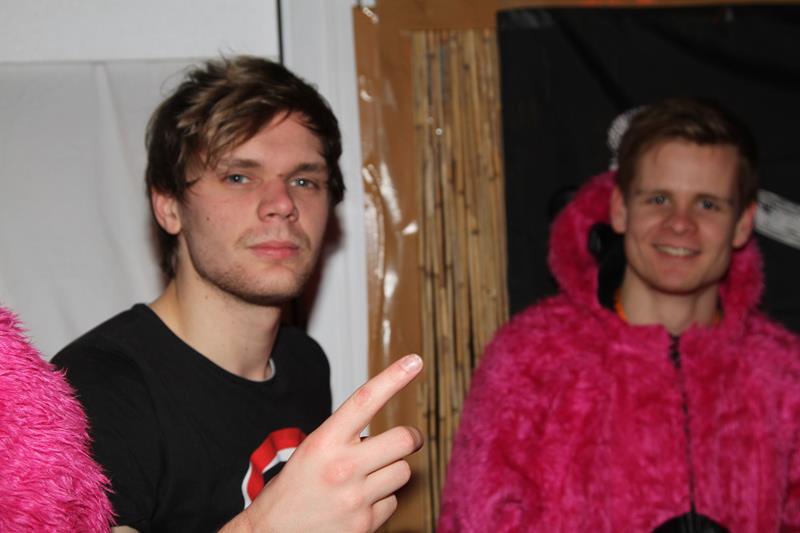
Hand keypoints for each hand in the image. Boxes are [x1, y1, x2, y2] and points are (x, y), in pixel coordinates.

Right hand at [225, 354, 423, 532]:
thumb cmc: (294, 488)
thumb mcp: (312, 450)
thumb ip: (347, 437)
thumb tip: (392, 436)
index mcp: (325, 442)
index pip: (365, 400)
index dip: (393, 378)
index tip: (415, 361)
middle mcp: (342, 467)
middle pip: (403, 439)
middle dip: (411, 437)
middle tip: (410, 438)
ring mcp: (356, 498)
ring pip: (403, 471)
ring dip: (392, 471)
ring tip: (367, 478)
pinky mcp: (365, 524)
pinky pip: (393, 501)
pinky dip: (382, 500)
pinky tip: (359, 504)